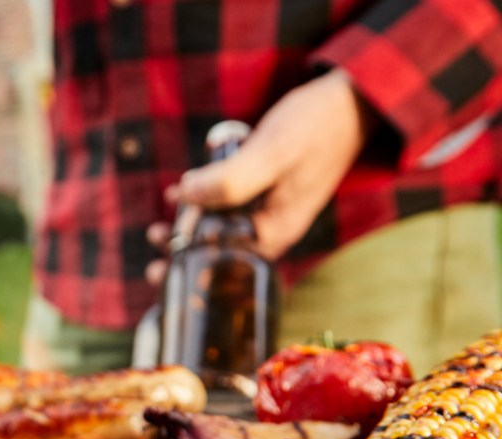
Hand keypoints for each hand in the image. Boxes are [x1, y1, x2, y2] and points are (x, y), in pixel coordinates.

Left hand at [159, 69, 376, 266]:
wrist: (350, 102)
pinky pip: (230, 209)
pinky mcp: (266, 193)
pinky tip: (181, 195)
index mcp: (276, 233)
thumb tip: (186, 196)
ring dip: (188, 230)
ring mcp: (270, 211)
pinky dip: (204, 206)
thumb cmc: (315, 126)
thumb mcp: (272, 153)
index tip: (159, 269)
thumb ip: (231, 179)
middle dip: (184, 254)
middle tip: (154, 243)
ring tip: (158, 229)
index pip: (225, 268)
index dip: (190, 270)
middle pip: (221, 253)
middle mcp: (273, 229)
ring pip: (221, 230)